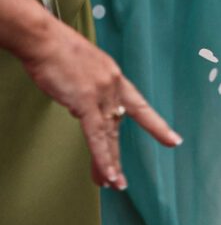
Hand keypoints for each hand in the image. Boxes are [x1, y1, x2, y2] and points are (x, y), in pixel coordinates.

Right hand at [16, 19, 179, 187]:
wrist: (44, 39)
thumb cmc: (56, 49)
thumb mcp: (82, 68)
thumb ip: (89, 88)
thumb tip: (84, 107)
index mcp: (115, 78)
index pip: (140, 106)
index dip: (155, 126)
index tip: (172, 141)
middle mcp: (114, 88)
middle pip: (118, 129)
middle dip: (117, 156)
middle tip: (121, 181)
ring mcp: (101, 95)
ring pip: (108, 137)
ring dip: (109, 163)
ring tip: (113, 185)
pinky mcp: (84, 103)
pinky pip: (95, 137)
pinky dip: (101, 157)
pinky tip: (107, 174)